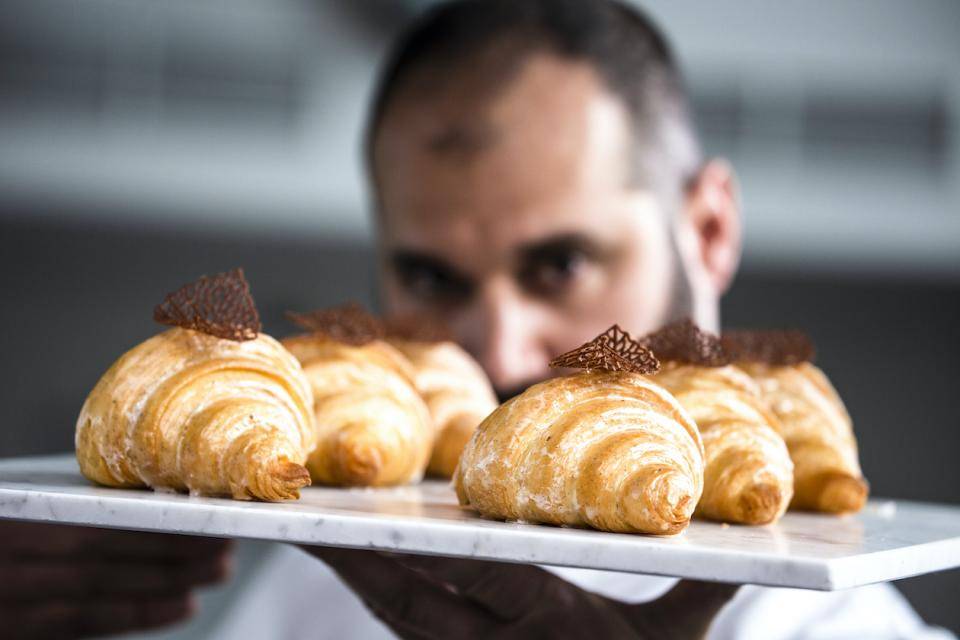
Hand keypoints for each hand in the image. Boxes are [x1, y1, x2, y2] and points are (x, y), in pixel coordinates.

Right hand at [0, 521, 231, 638]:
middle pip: (104, 560)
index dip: (151, 523)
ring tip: (216, 571)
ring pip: (97, 595)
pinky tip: (179, 605)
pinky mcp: (9, 630)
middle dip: (172, 554)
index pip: (92, 523)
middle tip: (226, 544)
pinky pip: (76, 625)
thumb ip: (55, 499)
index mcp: (9, 519)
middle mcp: (8, 561)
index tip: (202, 514)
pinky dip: (131, 616)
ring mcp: (6, 602)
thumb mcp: (11, 500)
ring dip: (164, 585)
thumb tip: (135, 488)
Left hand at [303, 547, 737, 639]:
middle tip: (319, 526)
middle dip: (367, 563)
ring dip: (364, 583)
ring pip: (406, 623)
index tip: (389, 516)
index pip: (485, 575)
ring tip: (323, 544)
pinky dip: (388, 608)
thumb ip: (700, 589)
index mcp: (551, 620)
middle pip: (419, 602)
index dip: (431, 547)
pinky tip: (364, 578)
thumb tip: (741, 544)